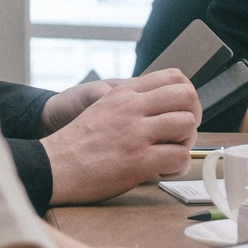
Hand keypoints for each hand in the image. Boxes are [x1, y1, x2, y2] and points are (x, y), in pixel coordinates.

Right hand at [40, 69, 200, 204]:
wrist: (54, 166)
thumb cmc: (78, 144)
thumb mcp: (103, 108)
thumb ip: (131, 103)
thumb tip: (165, 108)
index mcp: (124, 93)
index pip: (173, 77)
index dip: (186, 95)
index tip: (181, 112)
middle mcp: (132, 108)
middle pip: (187, 96)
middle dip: (192, 117)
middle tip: (182, 135)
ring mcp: (136, 133)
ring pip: (187, 126)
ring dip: (186, 143)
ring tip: (171, 154)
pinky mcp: (139, 161)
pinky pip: (180, 157)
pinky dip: (178, 166)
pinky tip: (163, 171)